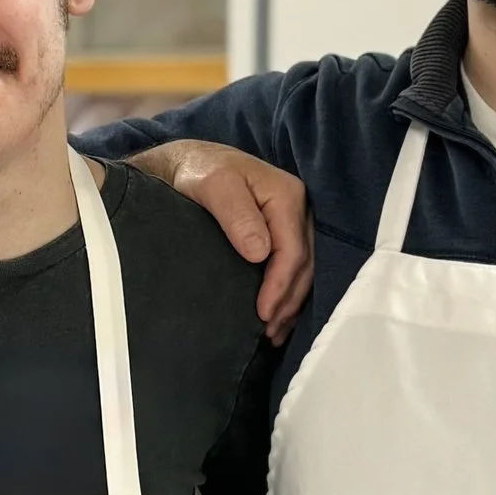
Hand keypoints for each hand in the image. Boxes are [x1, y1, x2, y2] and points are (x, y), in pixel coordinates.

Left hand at [126, 141, 312, 340]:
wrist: (193, 162)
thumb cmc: (200, 171)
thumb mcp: (213, 185)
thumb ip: (236, 215)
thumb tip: (260, 253)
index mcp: (287, 196)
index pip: (292, 250)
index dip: (280, 286)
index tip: (263, 313)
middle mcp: (297, 209)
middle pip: (303, 265)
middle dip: (288, 301)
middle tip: (268, 331)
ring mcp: (292, 221)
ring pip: (302, 270)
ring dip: (291, 303)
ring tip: (274, 332)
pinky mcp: (282, 231)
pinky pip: (293, 266)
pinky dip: (287, 294)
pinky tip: (278, 316)